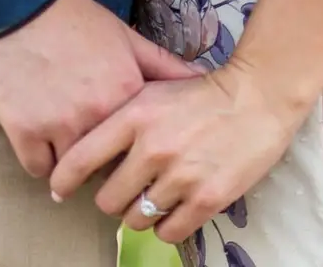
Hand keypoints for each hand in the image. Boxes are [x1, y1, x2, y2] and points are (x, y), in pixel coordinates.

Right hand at [0, 0, 203, 177]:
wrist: (17, 6)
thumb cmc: (74, 19)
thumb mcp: (126, 37)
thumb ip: (164, 65)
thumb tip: (201, 80)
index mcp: (128, 92)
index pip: (144, 142)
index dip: (138, 145)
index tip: (133, 144)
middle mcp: (98, 114)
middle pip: (110, 163)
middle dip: (106, 160)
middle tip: (98, 149)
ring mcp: (60, 126)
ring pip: (74, 171)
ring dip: (73, 162)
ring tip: (68, 144)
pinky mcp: (24, 133)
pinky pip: (38, 169)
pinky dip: (41, 160)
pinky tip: (42, 142)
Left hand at [48, 56, 303, 245]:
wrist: (261, 94)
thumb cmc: (204, 93)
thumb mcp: (156, 90)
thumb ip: (122, 118)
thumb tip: (84, 148)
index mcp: (136, 116)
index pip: (78, 161)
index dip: (63, 181)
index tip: (61, 190)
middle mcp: (153, 148)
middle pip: (106, 200)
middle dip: (115, 199)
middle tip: (130, 189)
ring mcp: (181, 175)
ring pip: (136, 219)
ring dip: (143, 213)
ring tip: (158, 197)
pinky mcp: (207, 197)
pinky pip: (168, 232)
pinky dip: (167, 225)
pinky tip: (176, 208)